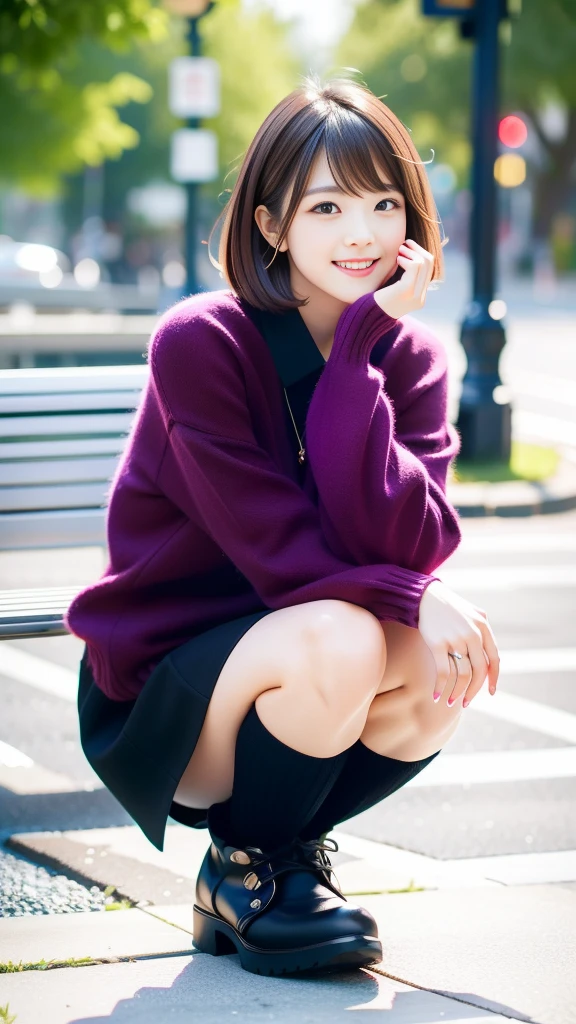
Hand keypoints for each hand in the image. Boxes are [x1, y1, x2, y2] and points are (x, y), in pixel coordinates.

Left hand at [374, 239, 433, 318]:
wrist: (368, 316)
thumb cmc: (377, 301)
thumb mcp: (393, 288)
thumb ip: (403, 277)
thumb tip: (407, 254)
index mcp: (419, 297)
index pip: (429, 269)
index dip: (420, 254)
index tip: (408, 246)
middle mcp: (420, 297)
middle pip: (429, 263)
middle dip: (417, 249)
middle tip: (405, 243)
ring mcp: (415, 295)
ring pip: (423, 263)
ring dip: (411, 252)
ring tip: (399, 249)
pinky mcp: (406, 291)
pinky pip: (414, 267)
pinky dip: (406, 259)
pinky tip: (397, 260)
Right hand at [418, 579, 499, 707]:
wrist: (424, 596)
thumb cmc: (449, 608)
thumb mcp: (472, 615)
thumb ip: (483, 634)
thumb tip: (489, 661)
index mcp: (483, 626)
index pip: (494, 658)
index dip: (493, 678)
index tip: (490, 692)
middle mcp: (473, 633)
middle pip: (480, 670)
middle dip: (474, 690)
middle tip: (467, 702)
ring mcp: (455, 638)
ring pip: (463, 674)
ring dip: (458, 693)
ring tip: (452, 702)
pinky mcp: (437, 643)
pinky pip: (443, 672)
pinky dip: (441, 687)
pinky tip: (436, 695)